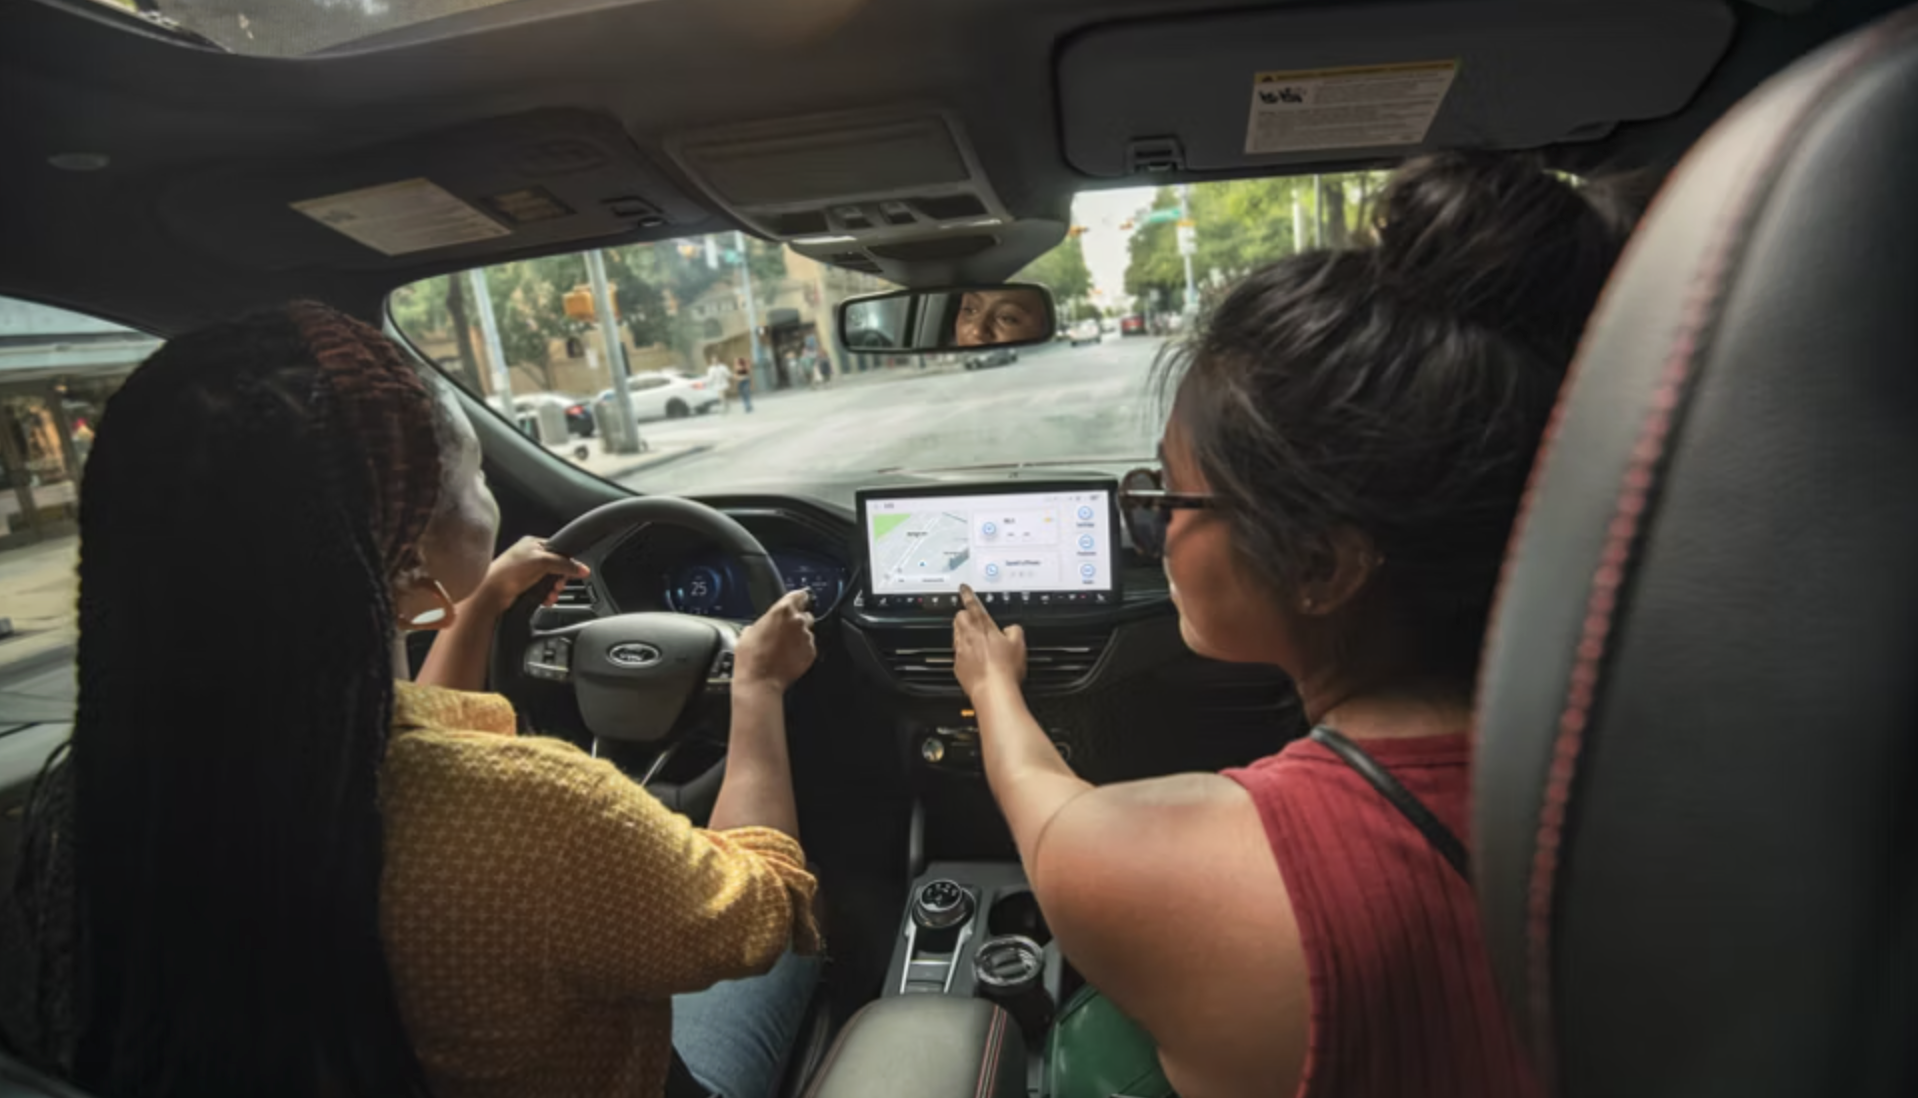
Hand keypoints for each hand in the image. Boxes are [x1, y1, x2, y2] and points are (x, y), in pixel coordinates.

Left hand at [472, 536, 590, 615]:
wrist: (491, 592)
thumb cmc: (510, 571)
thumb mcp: (543, 562)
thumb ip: (565, 564)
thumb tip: (583, 569)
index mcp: (533, 543)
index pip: (559, 550)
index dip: (567, 562)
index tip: (573, 572)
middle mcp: (529, 556)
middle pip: (556, 567)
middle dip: (560, 579)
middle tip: (558, 585)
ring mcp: (525, 571)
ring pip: (549, 580)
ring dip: (553, 589)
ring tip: (551, 594)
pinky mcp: (523, 586)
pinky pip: (542, 590)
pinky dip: (546, 595)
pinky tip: (545, 599)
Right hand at [734, 590, 817, 692]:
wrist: (760, 681)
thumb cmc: (751, 657)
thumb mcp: (748, 631)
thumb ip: (763, 622)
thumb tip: (765, 625)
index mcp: (783, 610)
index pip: (799, 595)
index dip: (799, 598)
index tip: (799, 600)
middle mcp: (798, 621)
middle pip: (805, 615)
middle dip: (797, 621)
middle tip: (784, 632)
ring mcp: (807, 638)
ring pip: (807, 632)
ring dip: (799, 637)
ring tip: (784, 649)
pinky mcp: (811, 652)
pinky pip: (809, 647)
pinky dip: (802, 650)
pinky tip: (789, 657)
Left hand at [953, 585, 1025, 700]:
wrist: (993, 690)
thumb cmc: (1005, 668)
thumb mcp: (1019, 644)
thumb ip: (1014, 630)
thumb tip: (1011, 629)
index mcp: (983, 626)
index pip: (972, 604)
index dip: (967, 594)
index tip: (963, 588)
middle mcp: (968, 636)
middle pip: (958, 617)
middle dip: (964, 615)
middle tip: (973, 620)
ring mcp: (961, 651)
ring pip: (956, 634)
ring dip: (964, 634)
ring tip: (977, 641)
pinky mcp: (958, 666)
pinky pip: (958, 654)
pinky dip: (965, 653)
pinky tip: (975, 660)